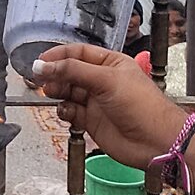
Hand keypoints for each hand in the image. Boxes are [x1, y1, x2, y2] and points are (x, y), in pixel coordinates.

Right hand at [34, 44, 185, 169]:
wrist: (155, 140)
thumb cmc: (142, 105)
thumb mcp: (106, 80)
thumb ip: (73, 71)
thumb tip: (45, 64)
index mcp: (110, 63)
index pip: (78, 53)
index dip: (58, 55)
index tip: (41, 61)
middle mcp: (102, 81)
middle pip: (70, 72)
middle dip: (54, 75)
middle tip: (39, 79)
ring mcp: (96, 101)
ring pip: (68, 92)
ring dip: (58, 92)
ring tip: (52, 93)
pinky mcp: (92, 121)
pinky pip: (71, 112)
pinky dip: (65, 112)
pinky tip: (67, 112)